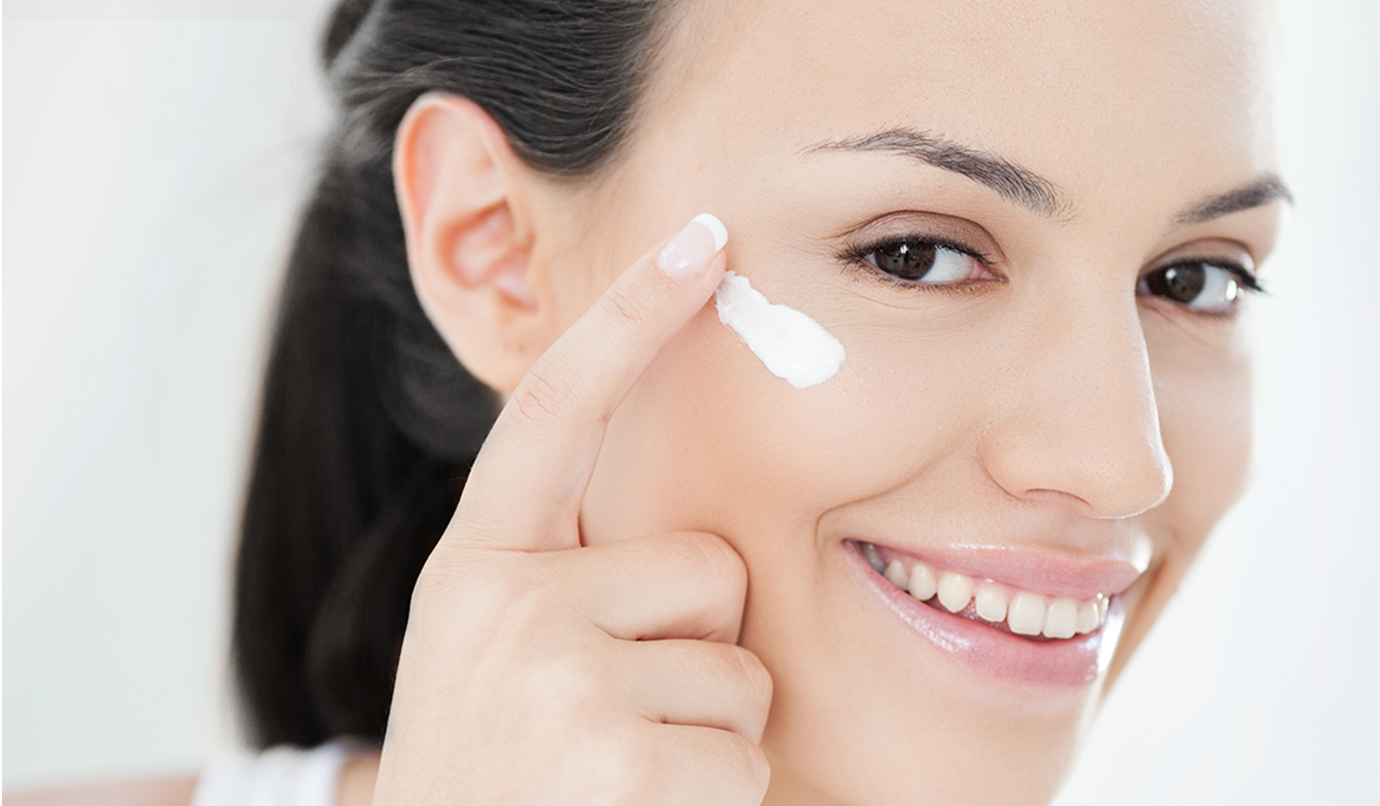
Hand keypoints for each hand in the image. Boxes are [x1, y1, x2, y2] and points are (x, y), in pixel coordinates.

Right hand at [370, 214, 769, 805]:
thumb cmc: (504, 786)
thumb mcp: (505, 664)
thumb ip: (576, 582)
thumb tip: (704, 524)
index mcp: (476, 570)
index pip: (553, 418)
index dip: (629, 320)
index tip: (701, 236)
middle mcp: (506, 606)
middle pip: (708, 568)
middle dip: (697, 653)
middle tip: (610, 736)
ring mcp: (562, 679)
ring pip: (740, 670)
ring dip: (709, 741)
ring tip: (617, 788)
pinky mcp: (623, 760)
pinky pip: (749, 748)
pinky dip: (721, 801)